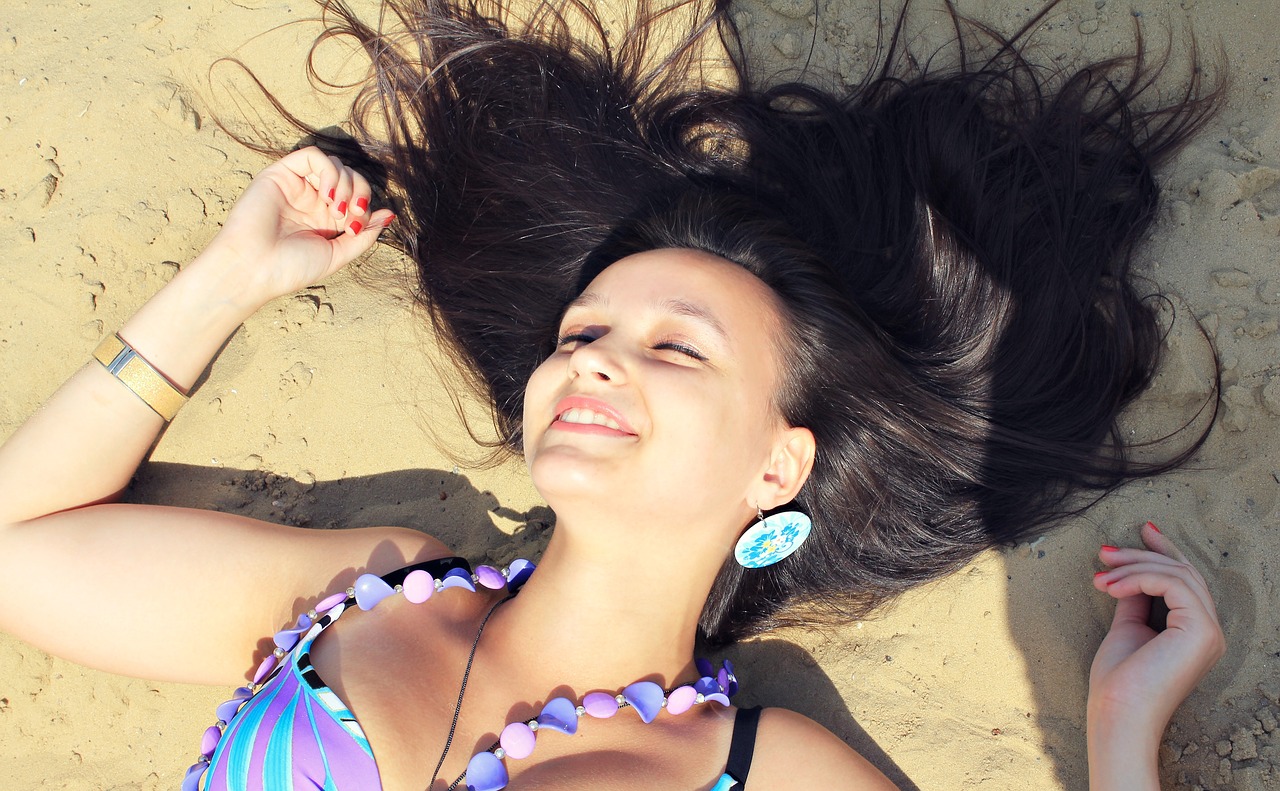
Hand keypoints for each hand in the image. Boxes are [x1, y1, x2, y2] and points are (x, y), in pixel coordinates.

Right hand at [200, 146, 395, 305]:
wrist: (254, 268)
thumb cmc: (291, 267)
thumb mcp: (338, 253)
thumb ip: (364, 234)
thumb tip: (390, 213)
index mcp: (326, 218)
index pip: (357, 196)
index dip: (365, 206)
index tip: (357, 227)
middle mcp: (312, 199)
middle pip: (350, 177)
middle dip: (360, 192)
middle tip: (352, 215)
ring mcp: (297, 185)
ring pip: (335, 164)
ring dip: (346, 184)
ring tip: (335, 210)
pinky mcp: (280, 173)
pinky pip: (313, 156)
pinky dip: (329, 171)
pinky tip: (326, 195)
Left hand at [1088, 522, 1224, 741]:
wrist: (1117, 712)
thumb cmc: (1118, 681)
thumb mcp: (1128, 628)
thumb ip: (1136, 600)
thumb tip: (1130, 572)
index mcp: (1193, 632)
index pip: (1185, 580)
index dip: (1165, 551)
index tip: (1144, 529)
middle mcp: (1208, 630)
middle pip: (1181, 572)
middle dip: (1140, 555)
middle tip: (1103, 552)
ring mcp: (1209, 631)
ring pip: (1176, 574)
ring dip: (1132, 567)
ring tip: (1099, 576)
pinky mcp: (1201, 630)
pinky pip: (1172, 584)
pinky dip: (1138, 578)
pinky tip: (1111, 586)